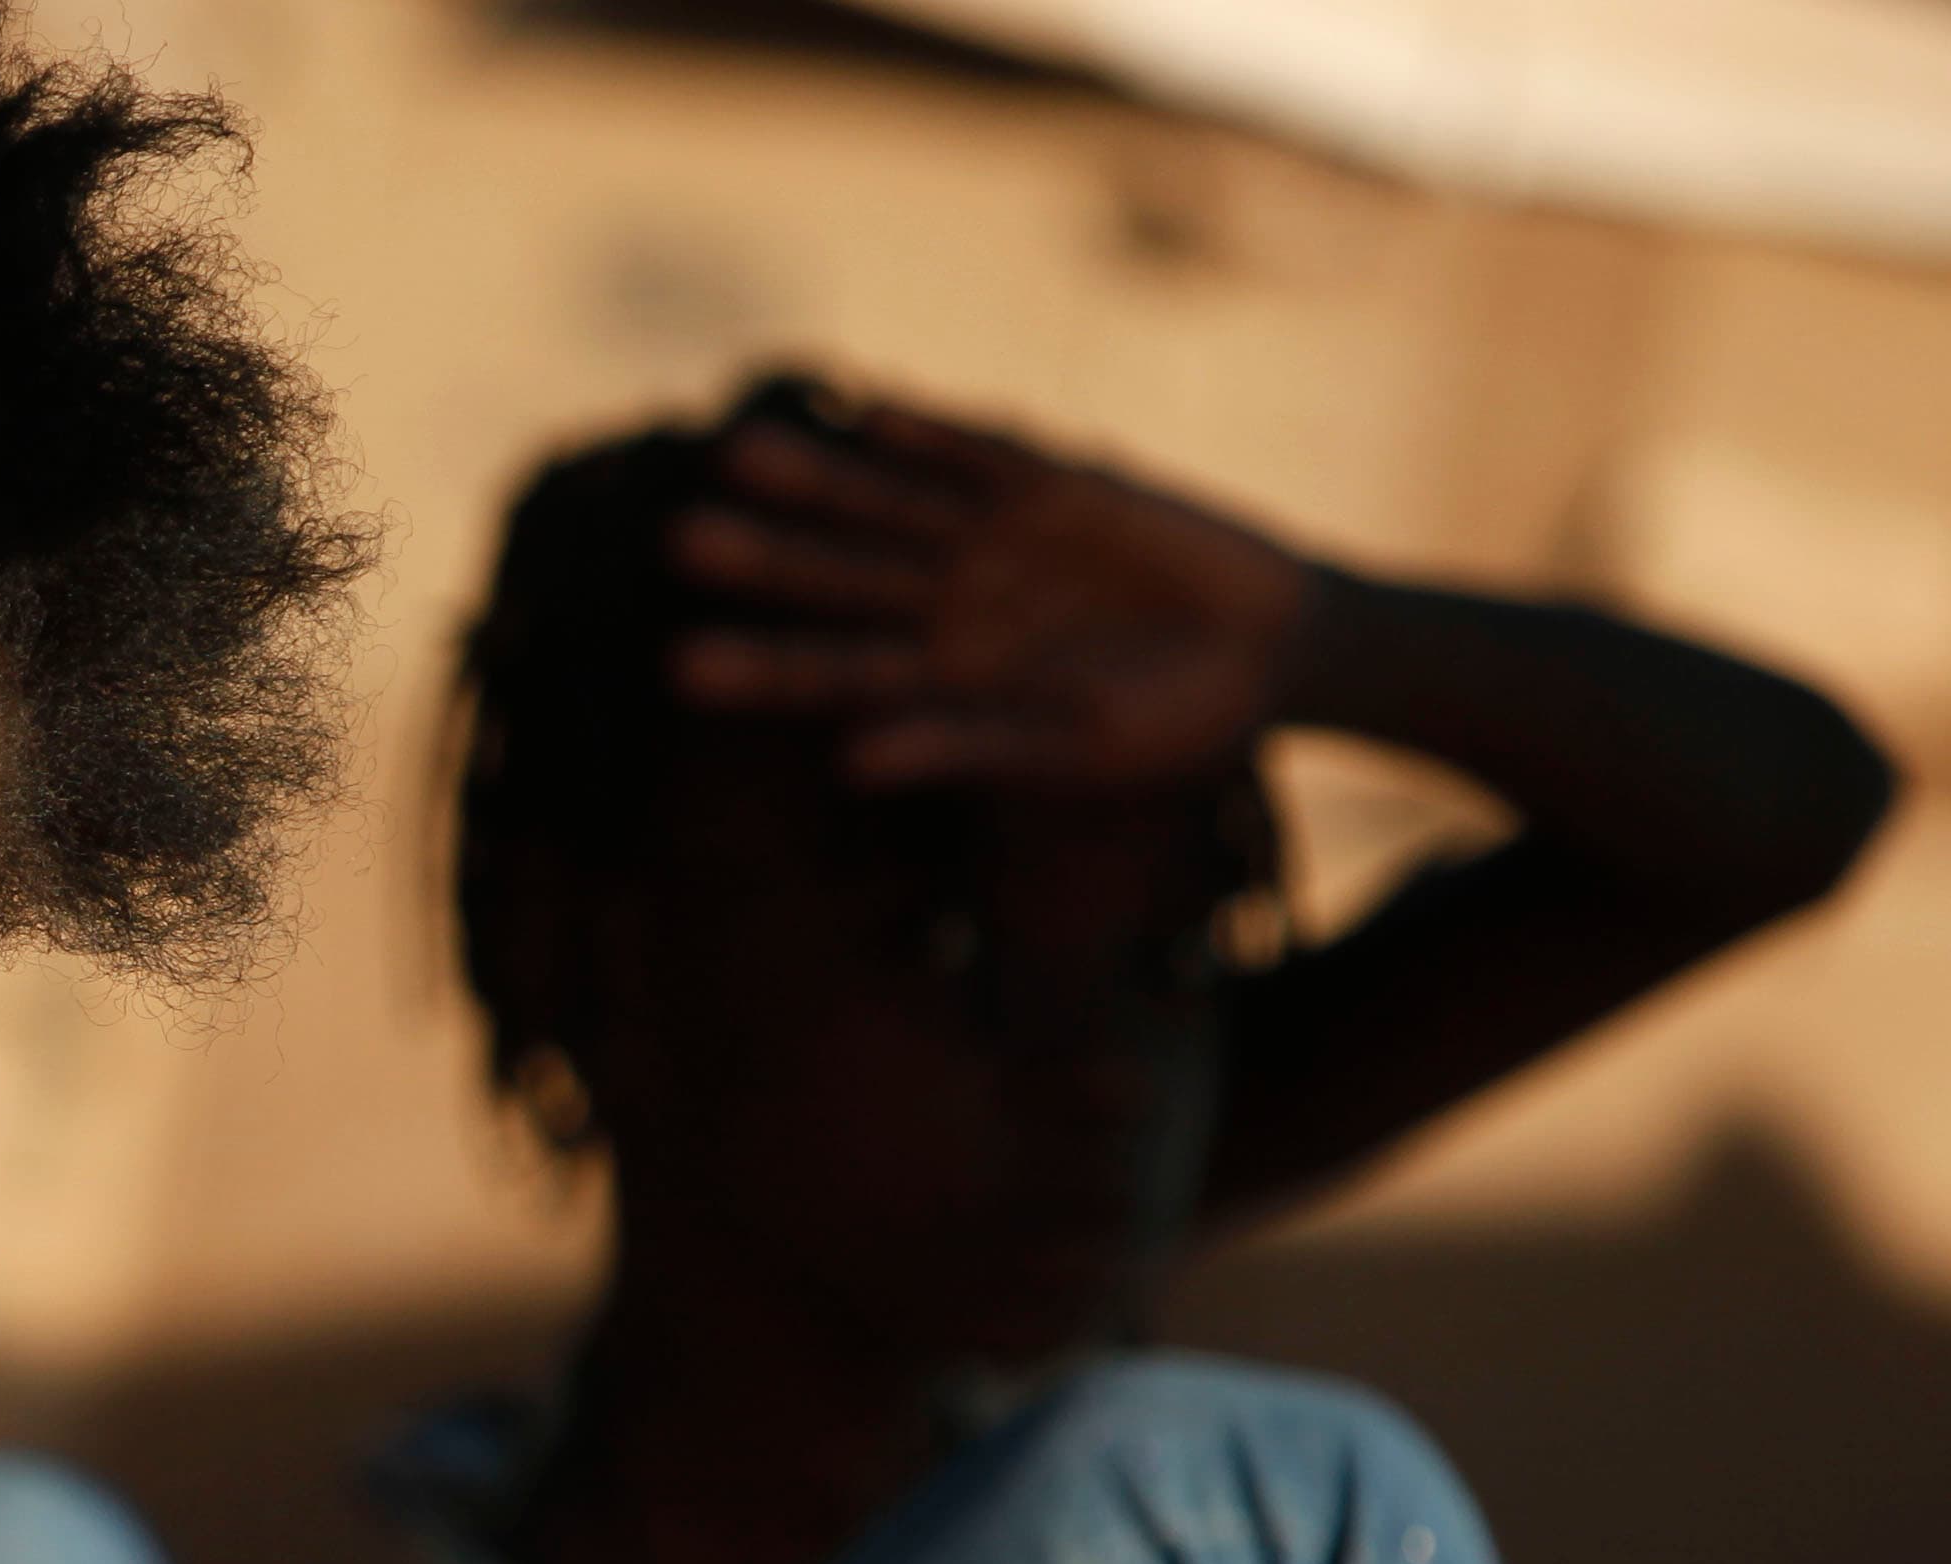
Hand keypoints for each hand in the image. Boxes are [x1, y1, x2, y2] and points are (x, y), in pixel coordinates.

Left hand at [666, 399, 1310, 797]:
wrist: (1271, 652)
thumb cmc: (1162, 725)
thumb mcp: (1068, 749)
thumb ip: (961, 747)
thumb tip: (849, 763)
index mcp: (933, 682)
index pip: (825, 675)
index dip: (759, 668)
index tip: (679, 666)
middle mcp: (942, 605)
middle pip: (835, 579)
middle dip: (766, 561)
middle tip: (682, 542)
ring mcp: (990, 539)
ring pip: (886, 505)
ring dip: (821, 481)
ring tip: (742, 454)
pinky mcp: (1052, 483)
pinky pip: (978, 454)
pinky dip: (928, 435)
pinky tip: (865, 413)